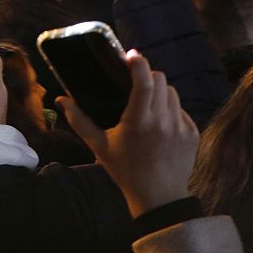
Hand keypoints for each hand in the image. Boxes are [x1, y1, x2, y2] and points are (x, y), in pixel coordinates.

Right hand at [58, 51, 198, 217]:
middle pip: (160, 80)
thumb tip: (61, 100)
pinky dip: (171, 110)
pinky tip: (160, 123)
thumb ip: (79, 121)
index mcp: (138, 121)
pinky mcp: (192, 133)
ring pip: (172, 93)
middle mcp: (162, 121)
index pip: (144, 82)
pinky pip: (181, 110)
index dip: (138, 63)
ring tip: (149, 105)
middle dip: (148, 77)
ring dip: (160, 92)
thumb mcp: (99, 145)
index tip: (131, 55)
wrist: (158, 196)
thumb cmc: (125, 170)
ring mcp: (180, 127)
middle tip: (137, 84)